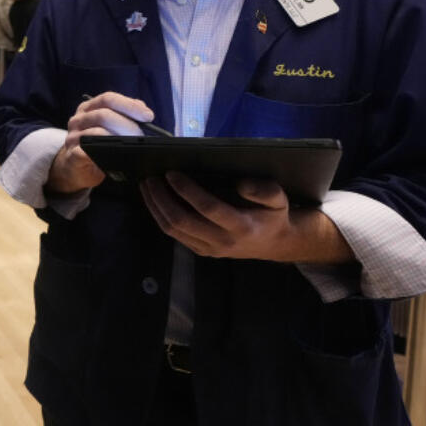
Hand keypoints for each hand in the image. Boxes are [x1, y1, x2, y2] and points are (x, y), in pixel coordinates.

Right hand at [47, 92, 153, 194]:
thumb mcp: (109, 126)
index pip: (108, 99)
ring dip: (119, 139)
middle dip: (127, 125)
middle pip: (103, 114)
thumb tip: (144, 112)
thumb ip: (125, 115)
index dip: (129, 105)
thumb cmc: (96, 145)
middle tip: (141, 136)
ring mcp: (73, 137)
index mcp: (88, 108)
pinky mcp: (72, 155)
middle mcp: (78, 119)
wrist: (75, 168)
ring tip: (133, 146)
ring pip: (97, 132)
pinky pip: (88, 151)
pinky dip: (104, 152)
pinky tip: (116, 156)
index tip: (148, 116)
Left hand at [139, 173, 352, 263]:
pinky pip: (174, 235)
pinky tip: (154, 201)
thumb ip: (264, 191)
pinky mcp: (200, 251)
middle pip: (182, 221)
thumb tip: (241, 184)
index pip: (208, 208)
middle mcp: (222, 241)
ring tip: (147, 186)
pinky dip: (160, 216)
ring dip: (155, 207)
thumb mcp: (279, 199)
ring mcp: (209, 249)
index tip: (171, 173)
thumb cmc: (273, 216)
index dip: (187, 190)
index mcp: (241, 226)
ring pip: (173, 230)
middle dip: (162, 198)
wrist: (274, 244)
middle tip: (151, 178)